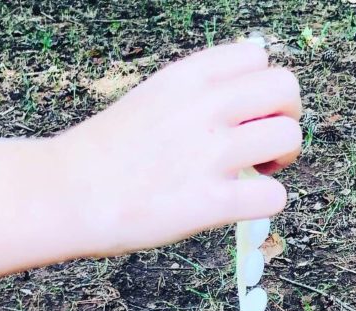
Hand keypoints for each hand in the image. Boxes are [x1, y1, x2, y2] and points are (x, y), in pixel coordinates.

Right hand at [58, 42, 301, 256]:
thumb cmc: (107, 154)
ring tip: (252, 176)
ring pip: (289, 138)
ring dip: (281, 161)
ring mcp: (208, 154)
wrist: (66, 194)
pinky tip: (241, 207)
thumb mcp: (153, 98)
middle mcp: (204, 107)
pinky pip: (275, 197)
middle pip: (286, 89)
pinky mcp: (209, 203)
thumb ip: (198, 93)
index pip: (258, 57)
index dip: (261, 90)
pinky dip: (266, 203)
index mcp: (188, 76)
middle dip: (284, 119)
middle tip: (260, 148)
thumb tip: (244, 92)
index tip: (244, 117)